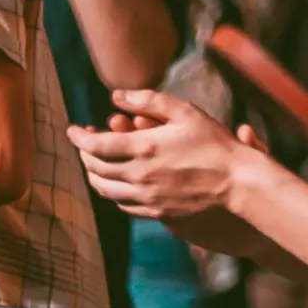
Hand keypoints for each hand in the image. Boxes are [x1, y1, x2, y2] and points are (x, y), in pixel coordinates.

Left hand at [68, 89, 247, 219]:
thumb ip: (149, 101)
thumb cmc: (213, 142)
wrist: (235, 181)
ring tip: (94, 162)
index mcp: (144, 148)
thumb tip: (116, 96)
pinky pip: (121, 204)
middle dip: (84, 153)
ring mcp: (145, 197)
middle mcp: (138, 175)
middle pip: (95, 167)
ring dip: (94, 174)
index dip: (79, 137)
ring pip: (104, 189)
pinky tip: (117, 182)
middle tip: (84, 142)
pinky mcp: (155, 211)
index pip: (95, 145)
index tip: (72, 129)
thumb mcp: (185, 111)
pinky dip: (111, 191)